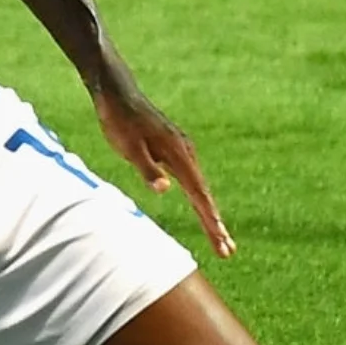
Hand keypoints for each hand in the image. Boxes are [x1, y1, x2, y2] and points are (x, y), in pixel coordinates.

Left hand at [92, 81, 232, 257]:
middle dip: (215, 224)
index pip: (198, 193)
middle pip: (204, 195)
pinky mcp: (175, 151)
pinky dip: (200, 200)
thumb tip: (166, 189)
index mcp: (178, 153)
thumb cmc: (119, 121)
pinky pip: (192, 181)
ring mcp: (182, 151)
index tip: (221, 239)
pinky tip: (203, 212)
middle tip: (228, 251)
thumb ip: (147, 169)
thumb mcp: (128, 147)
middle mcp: (186, 152)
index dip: (210, 219)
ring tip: (220, 239)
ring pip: (200, 189)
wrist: (117, 93)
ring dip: (210, 215)